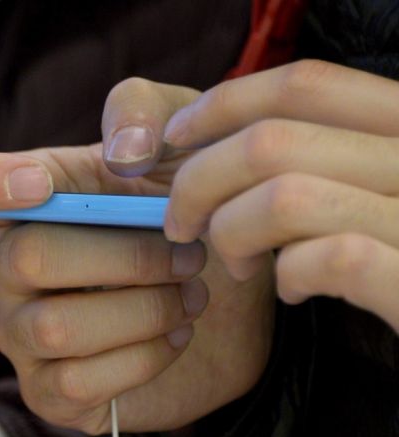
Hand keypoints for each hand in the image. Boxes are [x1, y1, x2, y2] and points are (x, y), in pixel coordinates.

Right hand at [0, 76, 275, 433]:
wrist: (235, 302)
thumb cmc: (188, 215)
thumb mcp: (182, 144)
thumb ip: (147, 112)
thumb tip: (122, 154)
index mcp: (18, 198)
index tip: (42, 186)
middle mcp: (2, 266)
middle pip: (26, 257)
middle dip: (127, 257)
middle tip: (189, 254)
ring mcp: (19, 332)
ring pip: (53, 327)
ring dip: (144, 310)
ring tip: (191, 296)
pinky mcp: (49, 392)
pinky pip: (73, 383)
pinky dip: (141, 360)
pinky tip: (175, 337)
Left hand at [160, 60, 398, 331]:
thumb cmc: (368, 259)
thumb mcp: (334, 182)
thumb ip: (260, 146)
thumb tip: (129, 148)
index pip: (306, 84)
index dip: (223, 106)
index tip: (173, 139)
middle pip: (273, 143)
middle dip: (201, 185)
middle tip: (183, 226)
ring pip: (288, 198)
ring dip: (235, 234)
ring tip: (238, 264)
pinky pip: (334, 258)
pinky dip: (292, 274)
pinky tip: (291, 289)